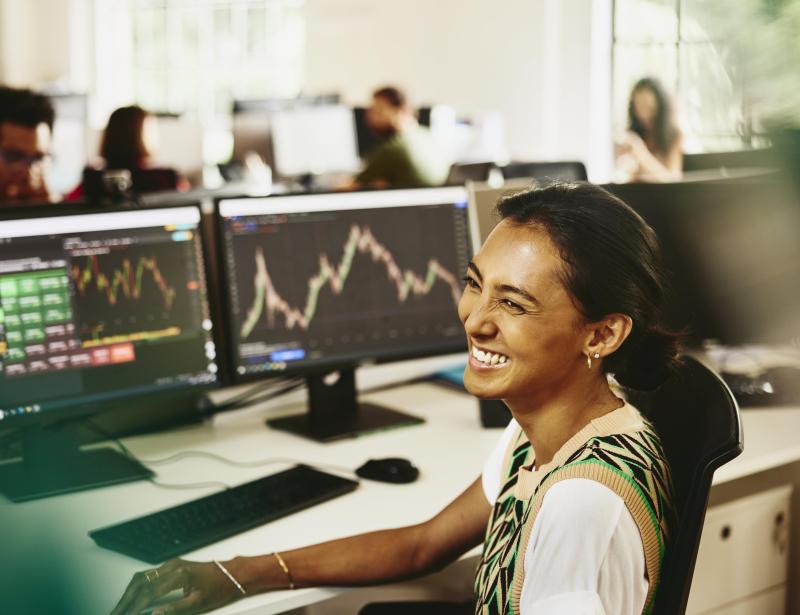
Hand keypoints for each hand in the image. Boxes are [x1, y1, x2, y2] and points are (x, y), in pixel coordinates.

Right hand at [109, 559, 243, 614]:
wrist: (232, 574)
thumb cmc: (219, 587)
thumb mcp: (198, 603)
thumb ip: (175, 609)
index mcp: (179, 575)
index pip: (149, 593)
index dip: (134, 607)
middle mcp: (172, 566)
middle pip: (140, 583)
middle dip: (125, 601)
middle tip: (115, 614)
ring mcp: (171, 564)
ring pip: (141, 578)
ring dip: (128, 594)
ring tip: (119, 609)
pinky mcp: (171, 566)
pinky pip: (148, 575)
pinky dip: (136, 587)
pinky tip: (130, 598)